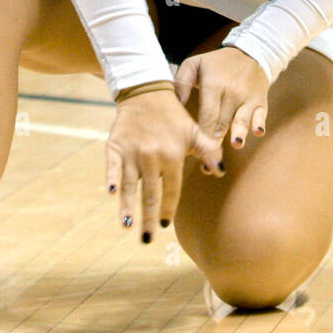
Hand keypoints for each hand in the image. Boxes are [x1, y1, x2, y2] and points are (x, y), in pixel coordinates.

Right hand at [105, 89, 222, 240]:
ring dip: (127, 206)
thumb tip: (222, 171)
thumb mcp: (194, 131)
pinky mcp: (115, 146)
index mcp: (172, 155)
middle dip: (148, 218)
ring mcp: (131, 152)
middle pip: (149, 193)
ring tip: (128, 225)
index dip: (168, 208)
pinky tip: (110, 193)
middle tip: (147, 240)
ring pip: (129, 185)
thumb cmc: (174, 116)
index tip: (165, 224)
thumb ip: (208, 151)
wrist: (146, 91)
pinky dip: (110, 179)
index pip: (171, 189)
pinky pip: (112, 166)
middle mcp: (151, 156)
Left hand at [174, 46, 268, 151]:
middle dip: (215, 143)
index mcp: (214, 85)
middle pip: (222, 122)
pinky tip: (257, 131)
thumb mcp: (195, 64)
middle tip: (207, 162)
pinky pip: (261, 115)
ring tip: (235, 145)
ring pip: (241, 120)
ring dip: (238, 135)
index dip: (201, 132)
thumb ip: (181, 82)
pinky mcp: (261, 102)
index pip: (207, 113)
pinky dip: (259, 123)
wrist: (249, 53)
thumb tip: (175, 104)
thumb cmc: (216, 64)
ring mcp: (248, 98)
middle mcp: (232, 92)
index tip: (194, 148)